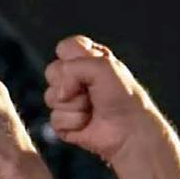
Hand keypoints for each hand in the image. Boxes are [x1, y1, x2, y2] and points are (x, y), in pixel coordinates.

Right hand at [44, 36, 179, 178]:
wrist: (129, 131)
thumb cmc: (122, 98)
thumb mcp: (103, 67)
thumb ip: (74, 67)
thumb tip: (60, 93)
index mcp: (89, 60)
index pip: (65, 47)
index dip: (72, 58)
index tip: (90, 67)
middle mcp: (77, 78)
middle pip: (51, 70)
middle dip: (69, 83)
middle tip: (90, 91)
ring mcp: (69, 101)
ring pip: (50, 96)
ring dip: (74, 105)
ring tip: (92, 108)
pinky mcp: (64, 122)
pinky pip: (54, 118)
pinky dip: (73, 122)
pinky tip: (87, 123)